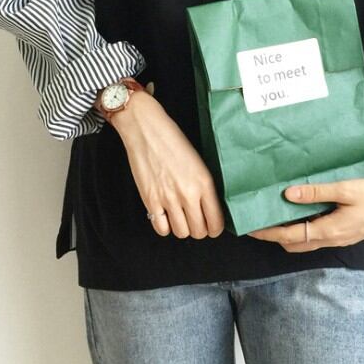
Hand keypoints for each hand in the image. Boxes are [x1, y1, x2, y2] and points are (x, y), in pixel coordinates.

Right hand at [110, 91, 224, 239]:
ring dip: (183, 228)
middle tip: (198, 222)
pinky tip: (166, 216)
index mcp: (204, 183)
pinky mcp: (150, 200)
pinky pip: (161, 228)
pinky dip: (165, 226)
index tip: (213, 226)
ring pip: (181, 233)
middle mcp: (188, 194)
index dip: (216, 228)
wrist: (147, 130)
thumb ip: (205, 185)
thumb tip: (211, 206)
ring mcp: (168, 199)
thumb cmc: (173, 139)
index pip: (216, 221)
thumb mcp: (199, 161)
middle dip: (200, 230)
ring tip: (182, 218)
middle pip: (199, 231)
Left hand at [246, 161, 363, 251]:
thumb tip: (288, 195)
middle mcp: (332, 239)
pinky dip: (304, 229)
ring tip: (276, 216)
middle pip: (295, 244)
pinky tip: (301, 213)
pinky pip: (317, 236)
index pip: (290, 237)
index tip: (251, 229)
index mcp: (329, 230)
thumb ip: (317, 193)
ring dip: (289, 233)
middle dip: (275, 236)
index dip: (269, 234)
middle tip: (259, 221)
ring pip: (306, 242)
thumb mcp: (345, 189)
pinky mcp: (345, 233)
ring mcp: (339, 238)